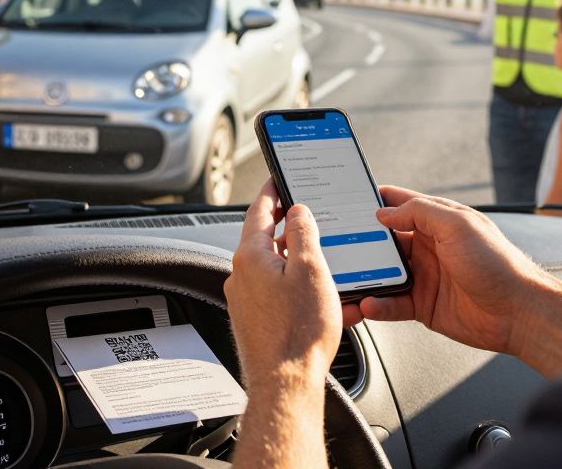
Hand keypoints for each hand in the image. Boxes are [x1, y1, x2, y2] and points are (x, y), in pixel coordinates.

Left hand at [225, 181, 342, 387]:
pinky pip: (273, 292)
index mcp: (250, 256)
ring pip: (270, 267)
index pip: (258, 209)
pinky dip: (292, 286)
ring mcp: (244, 300)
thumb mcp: (311, 269)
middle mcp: (240, 276)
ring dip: (293, 261)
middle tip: (307, 217)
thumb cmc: (298, 333)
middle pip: (263, 238)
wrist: (285, 383)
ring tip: (321, 264)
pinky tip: (315, 297)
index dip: (272, 190)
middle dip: (287, 228)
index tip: (278, 178)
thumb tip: (297, 211)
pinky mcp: (253, 320)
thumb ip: (302, 232)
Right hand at [343, 186, 558, 356]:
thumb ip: (420, 212)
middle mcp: (429, 247)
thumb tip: (385, 212)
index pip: (400, 205)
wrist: (519, 313)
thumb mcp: (458, 225)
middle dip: (361, 244)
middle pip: (384, 243)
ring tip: (347, 281)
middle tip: (337, 247)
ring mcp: (425, 277)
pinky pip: (392, 303)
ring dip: (365, 277)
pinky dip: (378, 304)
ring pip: (384, 274)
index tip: (349, 203)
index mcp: (438, 222)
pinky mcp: (423, 306)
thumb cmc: (498, 264)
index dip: (375, 202)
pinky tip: (369, 304)